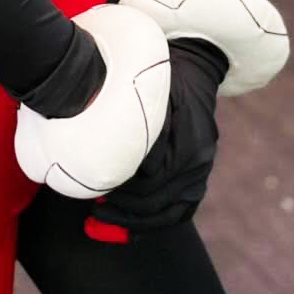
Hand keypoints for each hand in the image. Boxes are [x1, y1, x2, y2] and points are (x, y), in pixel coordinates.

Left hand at [91, 37, 227, 233]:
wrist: (194, 62)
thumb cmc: (159, 72)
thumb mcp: (144, 85)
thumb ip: (129, 116)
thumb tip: (101, 149)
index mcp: (185, 137)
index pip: (151, 178)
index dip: (120, 188)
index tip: (93, 192)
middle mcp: (197, 157)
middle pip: (158, 200)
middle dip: (123, 211)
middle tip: (91, 214)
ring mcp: (201, 167)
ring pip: (170, 212)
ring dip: (134, 222)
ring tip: (100, 224)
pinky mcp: (198, 172)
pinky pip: (180, 210)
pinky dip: (152, 222)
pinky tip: (126, 231)